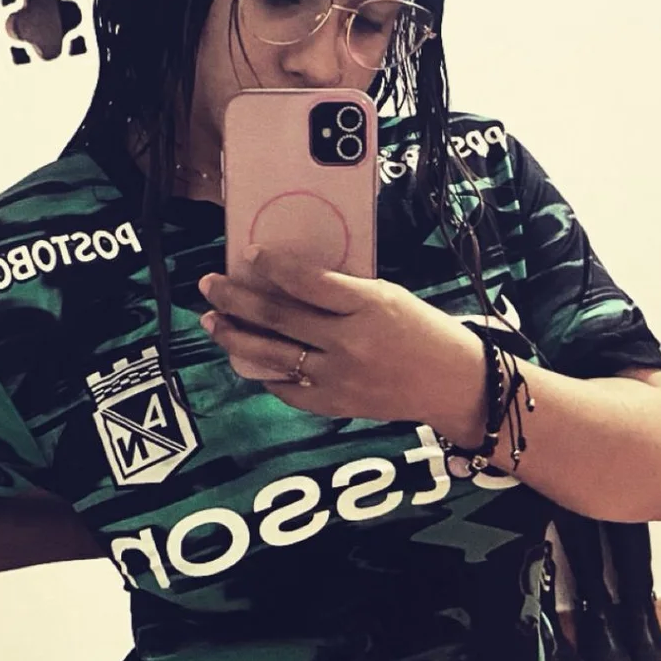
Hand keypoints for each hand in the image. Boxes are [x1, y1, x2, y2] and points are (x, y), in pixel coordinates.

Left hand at [197, 245, 485, 431]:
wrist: (451, 383)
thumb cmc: (420, 330)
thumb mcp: (388, 295)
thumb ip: (342, 291)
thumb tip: (287, 280)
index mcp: (368, 305)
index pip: (308, 282)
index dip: (273, 267)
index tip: (250, 255)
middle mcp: (349, 343)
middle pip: (279, 318)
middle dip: (237, 300)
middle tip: (209, 285)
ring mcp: (339, 378)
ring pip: (272, 356)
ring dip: (235, 338)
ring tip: (212, 322)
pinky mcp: (335, 405)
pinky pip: (287, 389)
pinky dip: (264, 373)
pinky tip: (247, 359)